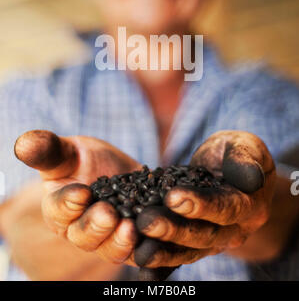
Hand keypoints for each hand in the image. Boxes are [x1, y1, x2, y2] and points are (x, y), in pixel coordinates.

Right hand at [15, 130, 142, 265]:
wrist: (118, 171)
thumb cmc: (85, 161)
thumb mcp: (69, 151)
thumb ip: (49, 150)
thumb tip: (23, 142)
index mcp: (60, 210)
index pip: (59, 209)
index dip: (68, 202)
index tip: (81, 192)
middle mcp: (81, 230)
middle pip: (85, 237)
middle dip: (95, 226)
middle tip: (107, 213)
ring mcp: (109, 239)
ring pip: (111, 249)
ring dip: (120, 242)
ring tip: (130, 227)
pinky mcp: (135, 243)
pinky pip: (140, 251)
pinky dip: (148, 247)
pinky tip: (157, 234)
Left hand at [133, 130, 275, 267]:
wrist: (229, 169)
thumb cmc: (235, 152)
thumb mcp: (244, 146)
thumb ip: (244, 159)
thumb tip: (252, 178)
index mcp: (249, 206)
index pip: (225, 208)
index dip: (200, 205)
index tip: (173, 197)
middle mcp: (233, 231)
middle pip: (204, 235)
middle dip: (173, 230)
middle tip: (146, 221)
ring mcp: (214, 242)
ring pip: (188, 252)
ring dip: (163, 252)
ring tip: (139, 249)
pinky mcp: (195, 245)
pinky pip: (178, 259)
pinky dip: (161, 267)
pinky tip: (142, 269)